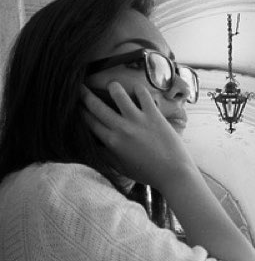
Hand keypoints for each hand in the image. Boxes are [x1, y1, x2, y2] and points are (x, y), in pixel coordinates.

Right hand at [80, 81, 196, 189]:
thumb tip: (94, 146)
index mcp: (113, 142)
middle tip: (79, 86)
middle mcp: (122, 128)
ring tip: (112, 87)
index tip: (75, 104)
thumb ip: (107, 157)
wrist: (174, 175)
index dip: (80, 111)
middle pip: (96, 105)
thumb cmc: (149, 175)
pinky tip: (137, 90)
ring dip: (112, 87)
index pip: (90, 122)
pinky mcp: (154, 114)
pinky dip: (138, 89)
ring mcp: (138, 119)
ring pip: (117, 93)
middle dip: (84, 93)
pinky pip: (142, 93)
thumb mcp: (123, 169)